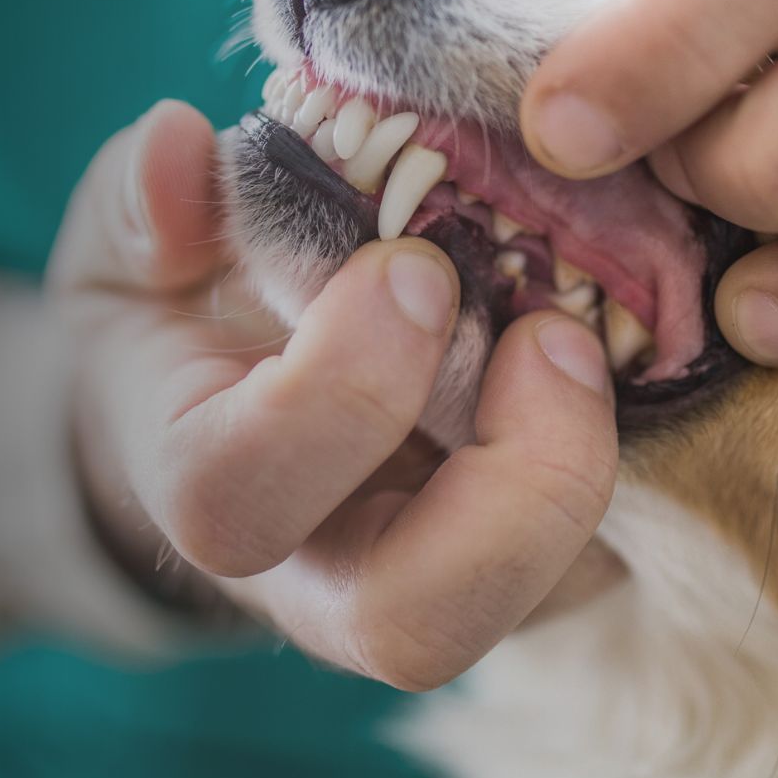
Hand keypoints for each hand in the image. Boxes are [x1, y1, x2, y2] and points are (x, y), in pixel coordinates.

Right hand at [48, 101, 622, 688]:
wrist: (228, 401)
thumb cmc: (181, 313)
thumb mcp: (132, 245)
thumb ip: (141, 202)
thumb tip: (179, 149)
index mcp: (207, 486)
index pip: (241, 497)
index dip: (337, 393)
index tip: (412, 265)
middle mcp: (320, 576)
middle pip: (414, 628)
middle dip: (507, 485)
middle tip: (549, 334)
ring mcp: (430, 585)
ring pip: (532, 609)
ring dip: (587, 472)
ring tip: (588, 336)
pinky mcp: (527, 570)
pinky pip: (604, 561)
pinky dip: (645, 464)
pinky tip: (637, 347)